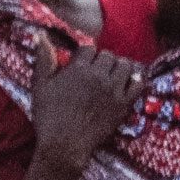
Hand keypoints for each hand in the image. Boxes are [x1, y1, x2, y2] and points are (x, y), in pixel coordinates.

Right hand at [30, 37, 141, 174]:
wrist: (64, 145)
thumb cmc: (48, 116)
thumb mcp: (40, 86)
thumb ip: (44, 59)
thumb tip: (40, 34)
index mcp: (78, 69)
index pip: (89, 48)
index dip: (85, 55)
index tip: (81, 64)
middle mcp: (99, 76)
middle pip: (108, 55)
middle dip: (102, 61)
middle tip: (95, 72)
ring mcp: (114, 90)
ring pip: (126, 65)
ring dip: (119, 67)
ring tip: (111, 76)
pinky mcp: (124, 104)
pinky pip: (139, 84)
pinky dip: (136, 80)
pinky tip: (127, 84)